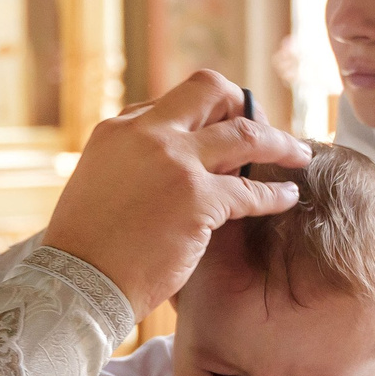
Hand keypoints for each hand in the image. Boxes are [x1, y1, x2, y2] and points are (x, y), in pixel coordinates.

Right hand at [44, 72, 310, 318]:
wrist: (77, 285)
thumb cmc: (87, 250)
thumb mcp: (100, 184)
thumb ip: (133, 164)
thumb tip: (169, 168)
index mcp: (120, 129)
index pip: (173, 102)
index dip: (205, 113)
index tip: (225, 129)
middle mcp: (147, 133)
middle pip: (210, 90)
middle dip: (245, 103)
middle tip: (266, 126)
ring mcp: (174, 162)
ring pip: (245, 133)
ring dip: (278, 141)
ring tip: (298, 154)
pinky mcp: (196, 199)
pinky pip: (250, 190)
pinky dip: (274, 194)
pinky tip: (287, 198)